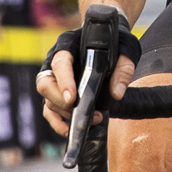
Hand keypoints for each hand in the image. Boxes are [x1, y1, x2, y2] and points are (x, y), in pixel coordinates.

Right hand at [36, 14, 140, 135]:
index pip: (60, 63)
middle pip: (46, 84)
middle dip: (61, 102)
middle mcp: (55, 62)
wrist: (109, 40)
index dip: (63, 81)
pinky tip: (71, 131)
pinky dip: (58, 123)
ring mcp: (54, 79)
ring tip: (95, 119)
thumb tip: (116, 93)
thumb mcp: (126, 49)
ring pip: (48, 100)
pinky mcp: (57, 93)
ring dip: (67, 114)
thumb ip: (124, 69)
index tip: (72, 98)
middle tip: (84, 112)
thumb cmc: (115, 42)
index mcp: (68, 45)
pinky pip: (49, 111)